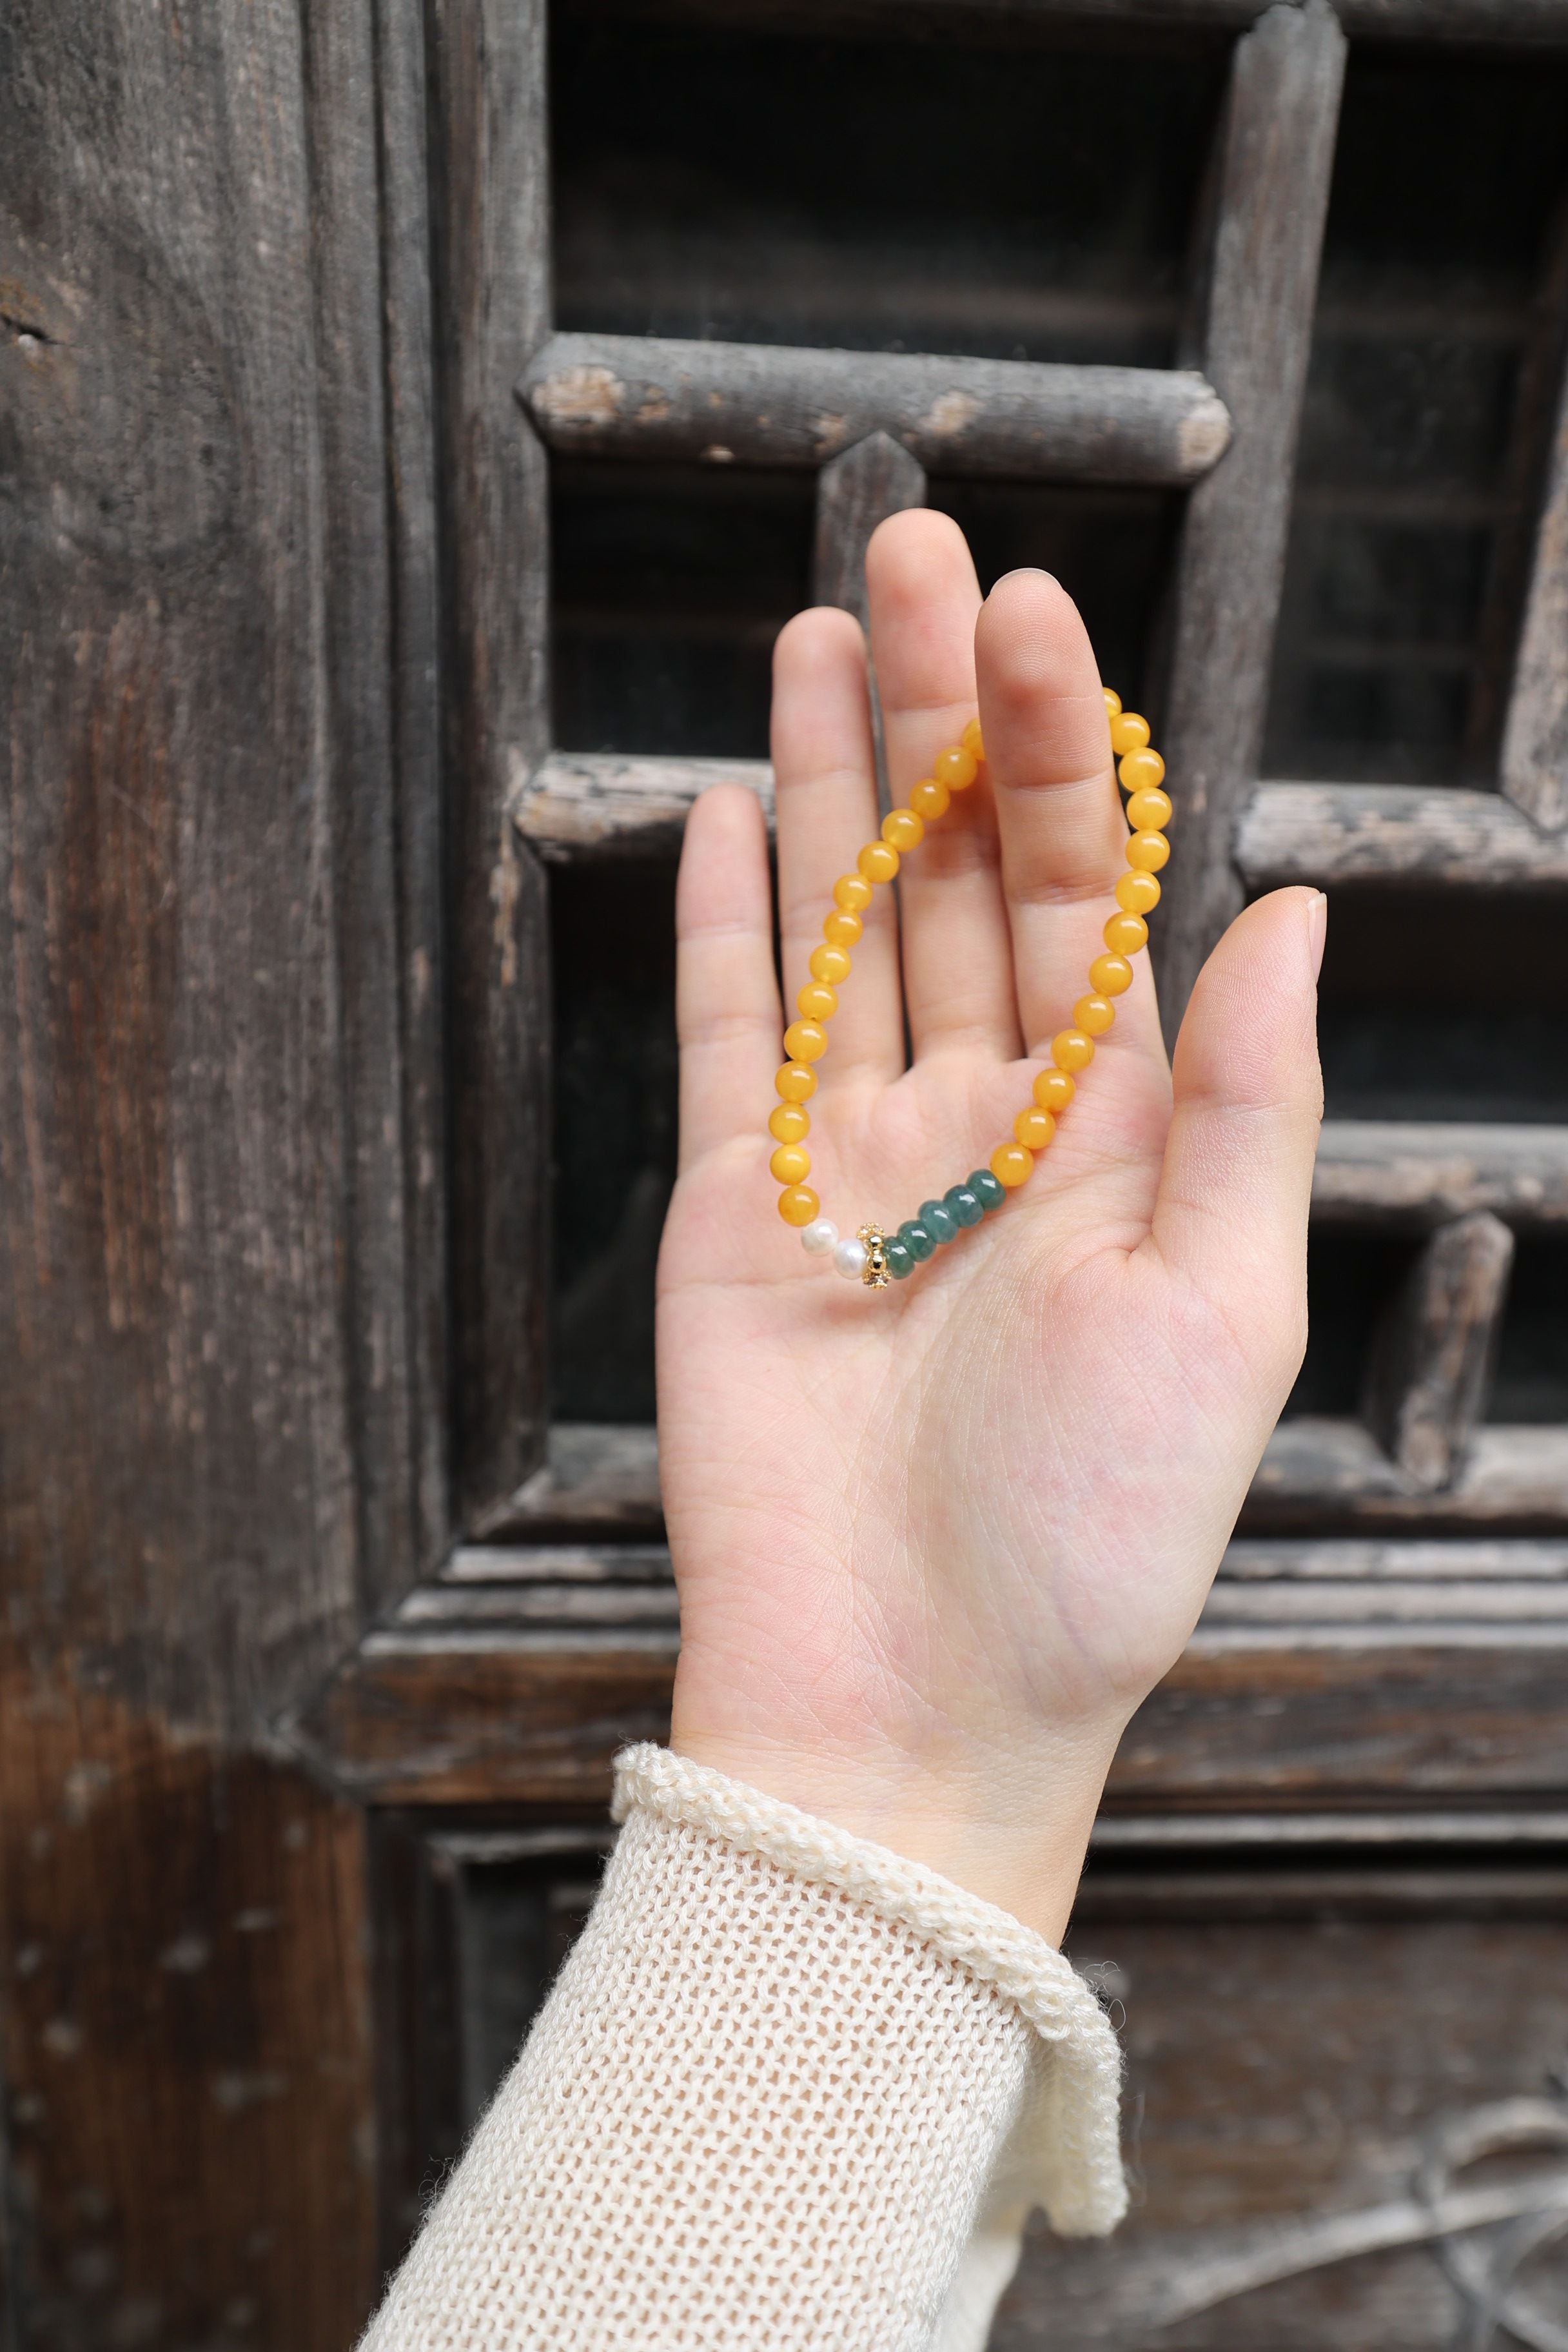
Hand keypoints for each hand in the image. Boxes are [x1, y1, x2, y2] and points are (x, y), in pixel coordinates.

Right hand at [657, 512, 1323, 1942]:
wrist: (913, 1698)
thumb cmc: (1090, 1535)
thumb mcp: (1218, 1309)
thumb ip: (1247, 1105)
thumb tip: (1288, 909)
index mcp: (1111, 1139)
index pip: (1087, 898)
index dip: (1060, 751)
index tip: (1032, 615)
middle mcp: (981, 1126)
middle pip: (956, 878)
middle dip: (939, 714)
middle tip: (911, 548)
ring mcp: (851, 1161)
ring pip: (841, 926)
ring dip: (835, 778)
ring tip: (821, 624)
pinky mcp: (737, 1213)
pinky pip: (728, 1038)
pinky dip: (726, 925)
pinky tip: (736, 807)